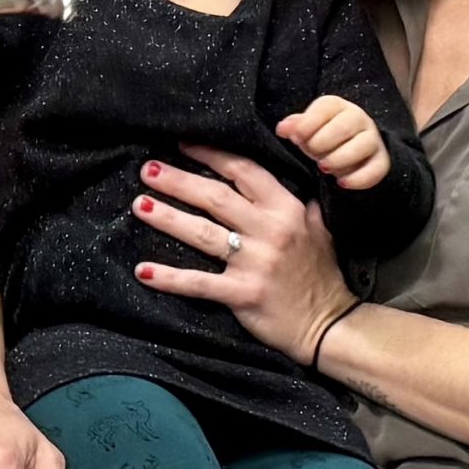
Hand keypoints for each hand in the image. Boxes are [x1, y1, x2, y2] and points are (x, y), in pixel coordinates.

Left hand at [131, 146, 354, 363]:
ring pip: (203, 234)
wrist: (328, 324)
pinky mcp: (243, 294)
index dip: (211, 155)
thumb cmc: (318, 273)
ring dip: (168, 218)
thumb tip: (285, 170)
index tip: (182, 144)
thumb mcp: (317, 227)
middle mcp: (271, 231)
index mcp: (286, 210)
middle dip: (178, 181)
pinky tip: (143, 271)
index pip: (244, 171)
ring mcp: (256, 263)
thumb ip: (297, 200)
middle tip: (147, 170)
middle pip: (215, 197)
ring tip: (140, 205)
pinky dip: (169, 278)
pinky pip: (198, 283)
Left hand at [277, 93, 389, 189]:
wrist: (343, 151)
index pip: (326, 107)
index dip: (309, 122)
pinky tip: (341, 183)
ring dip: (341, 158)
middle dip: (324, 140)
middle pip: (346, 125)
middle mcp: (358, 119)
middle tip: (311, 152)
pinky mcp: (381, 161)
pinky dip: (360, 178)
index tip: (296, 138)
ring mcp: (372, 139)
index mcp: (336, 107)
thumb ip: (295, 127)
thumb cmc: (319, 137)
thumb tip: (283, 129)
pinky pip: (378, 169)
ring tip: (323, 167)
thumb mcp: (305, 130)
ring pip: (364, 145)